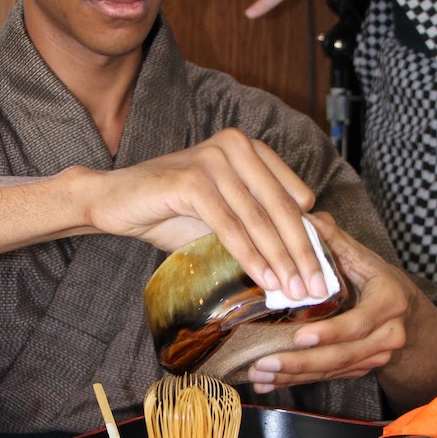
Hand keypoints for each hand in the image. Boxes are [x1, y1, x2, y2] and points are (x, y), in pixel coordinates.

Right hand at [85, 128, 330, 301]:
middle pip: (280, 207)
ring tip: (293, 291)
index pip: (292, 196)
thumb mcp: (222, 214)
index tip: (323, 270)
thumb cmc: (169, 210)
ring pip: (257, 219)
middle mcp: (234, 146)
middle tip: (317, 287)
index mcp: (249, 148)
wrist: (113, 201)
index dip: (310, 235)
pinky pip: (229, 225)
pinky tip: (264, 279)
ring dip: (280, 260)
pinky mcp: (191, 180)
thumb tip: (300, 261)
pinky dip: (249, 256)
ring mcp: (212, 159)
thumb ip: (257, 224)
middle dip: (302, 252)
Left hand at [246, 212, 436, 407]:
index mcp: (388, 303)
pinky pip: (327, 378)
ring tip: (258, 375)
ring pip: (331, 370)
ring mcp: (374, 357)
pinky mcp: (360, 370)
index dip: (330, 332)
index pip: (358, 323)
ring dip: (292, 376)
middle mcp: (386, 336)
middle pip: (341, 356)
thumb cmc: (380, 282)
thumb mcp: (365, 258)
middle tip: (264, 363)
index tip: (300, 336)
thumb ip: (336, 240)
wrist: (410, 318)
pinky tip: (269, 384)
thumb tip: (306, 216)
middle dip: (300, 362)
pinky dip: (296, 382)